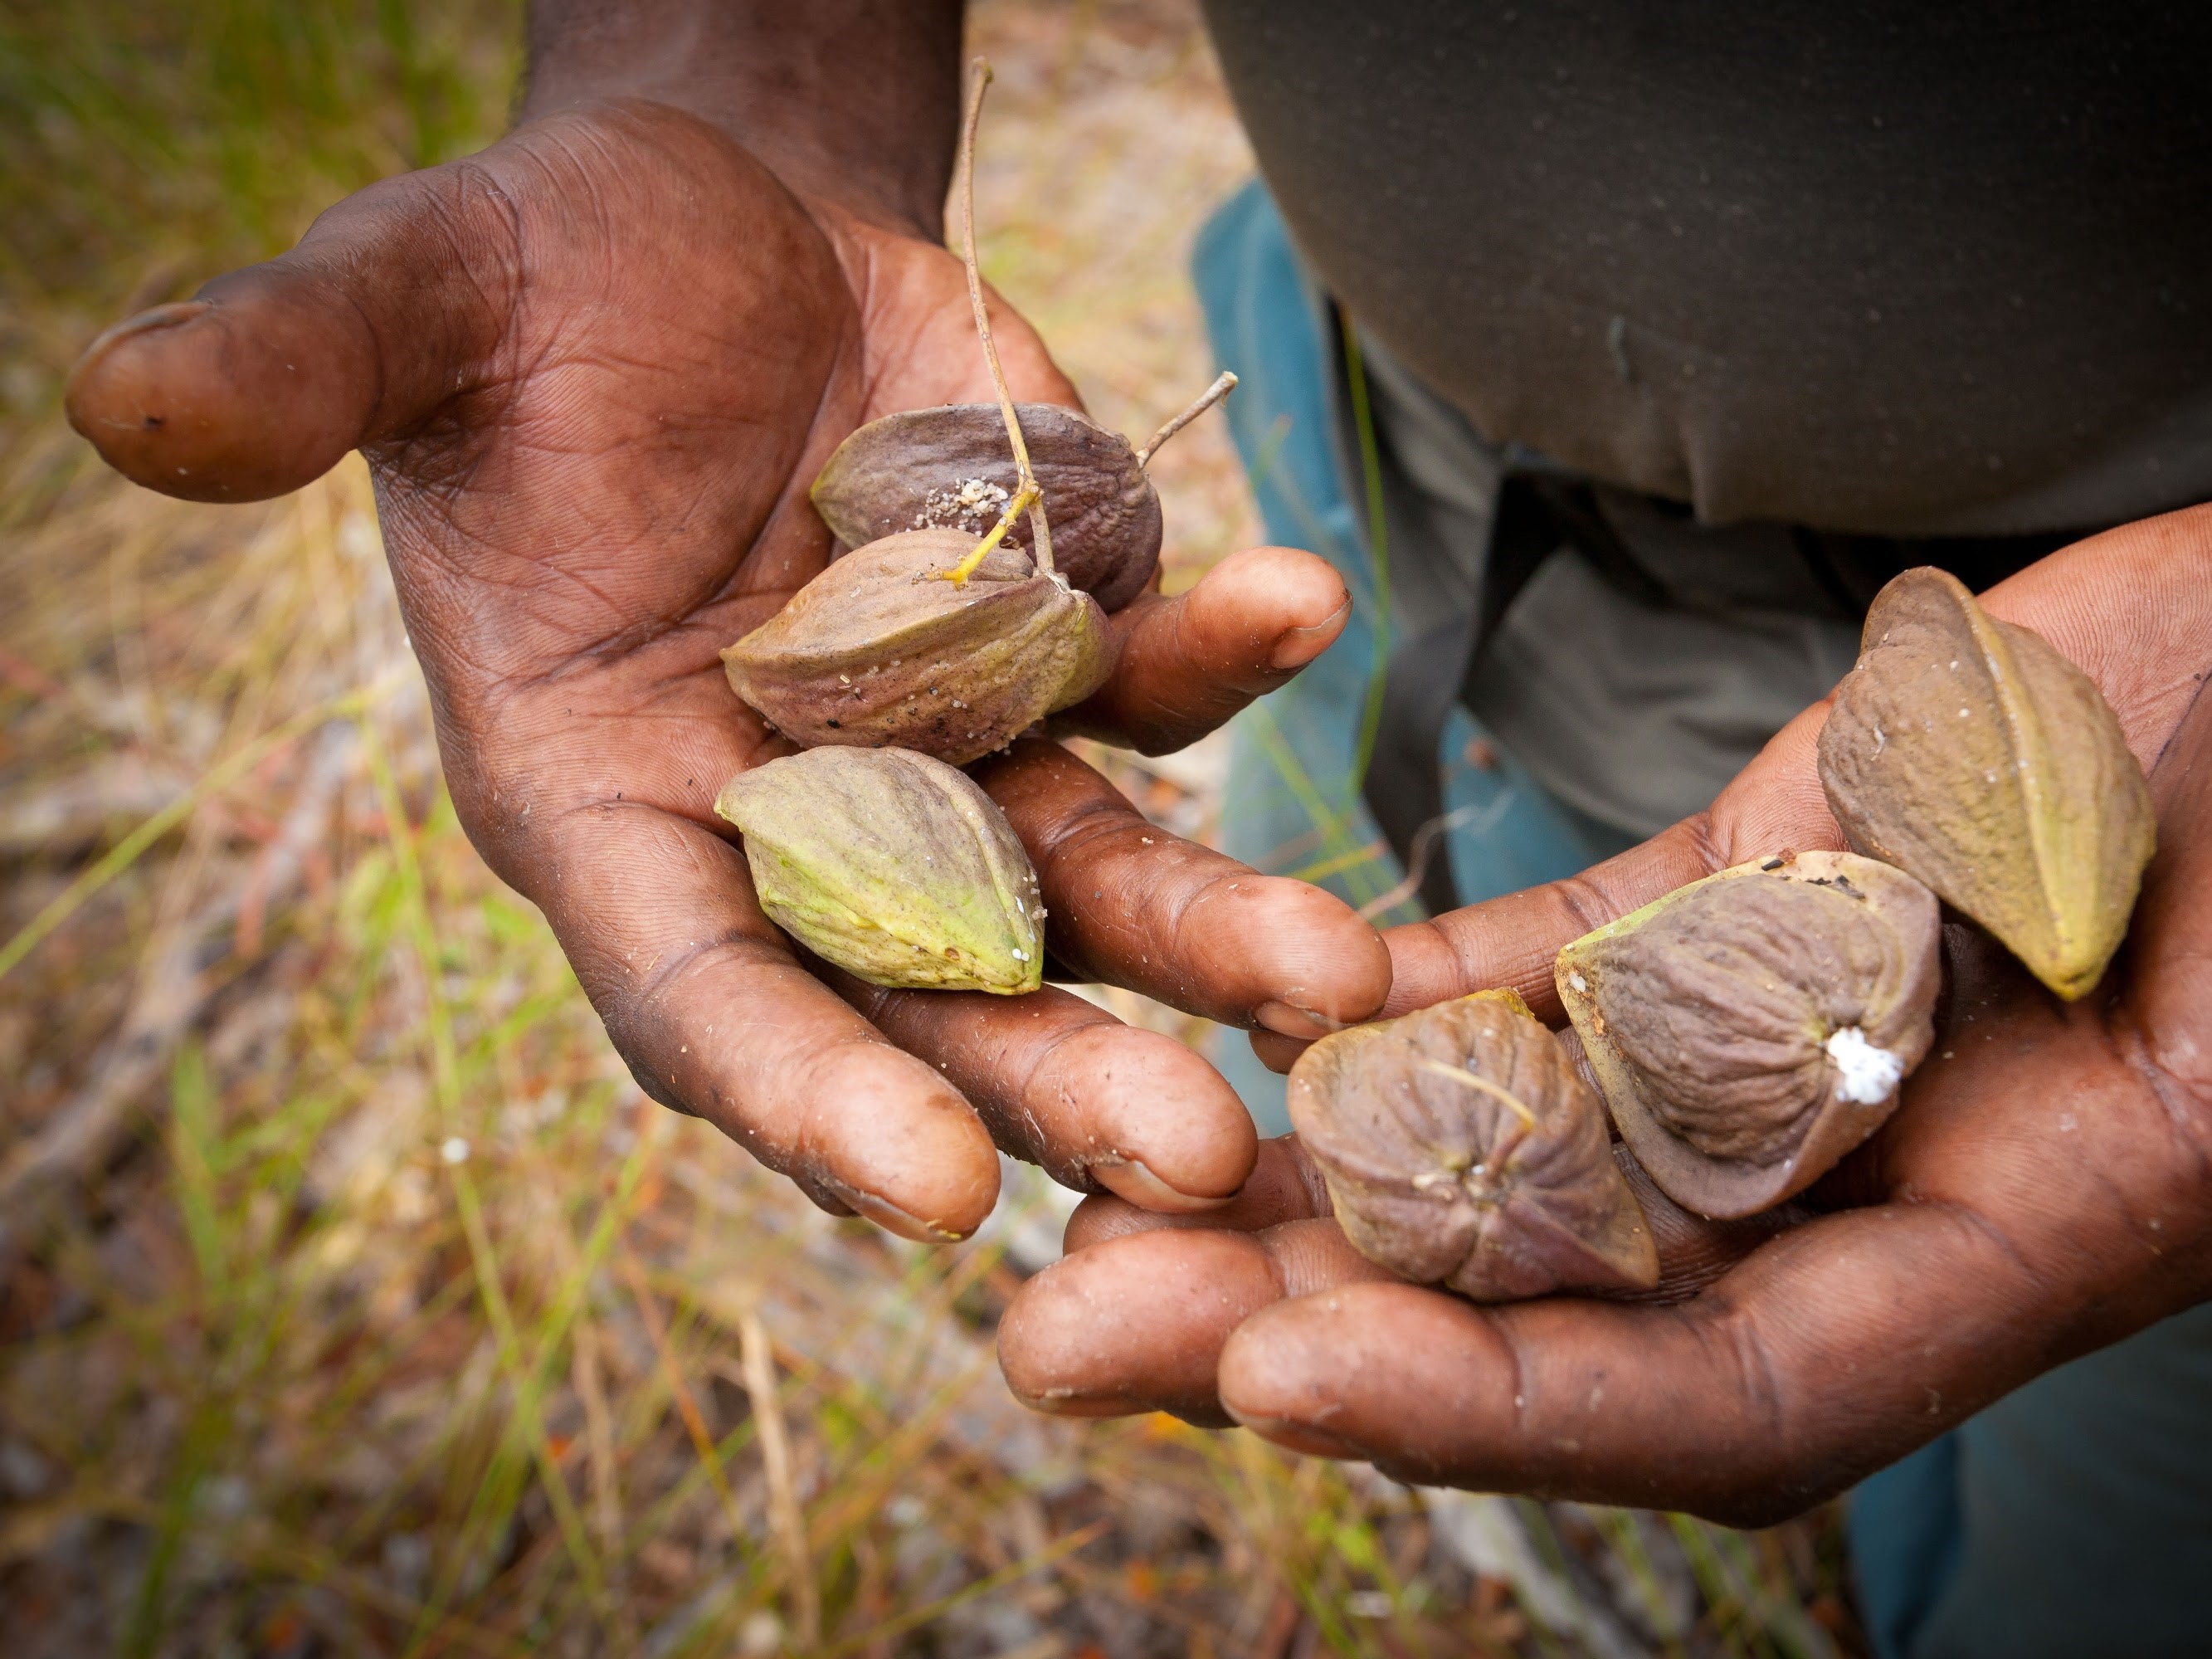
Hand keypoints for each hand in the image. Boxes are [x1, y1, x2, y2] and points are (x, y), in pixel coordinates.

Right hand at [64, 86, 1385, 1239]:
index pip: (701, 991)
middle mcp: (789, 818)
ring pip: (1084, 882)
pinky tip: (1298, 599)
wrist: (713, 219)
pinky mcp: (1056, 648)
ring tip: (1332, 977)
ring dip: (1208, 933)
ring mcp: (946, 748)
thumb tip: (115, 395)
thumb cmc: (535, 286)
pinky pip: (1151, 679)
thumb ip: (300, 370)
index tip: (931, 1193)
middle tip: (1199, 1159)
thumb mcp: (417, 305)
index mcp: (611, 804)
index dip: (807, 1096)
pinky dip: (1223, 654)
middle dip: (1056, 1073)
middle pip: (930, 988)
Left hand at [999, 507, 2211, 1524]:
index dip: (1504, 1405)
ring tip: (1080, 1208)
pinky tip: (1256, 1024)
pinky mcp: (1745, 903)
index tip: (1274, 1371)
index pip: (1730, 1385)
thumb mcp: (2134, 854)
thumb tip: (1723, 1117)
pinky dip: (1404, 1013)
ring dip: (1297, 1194)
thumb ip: (1949, 1005)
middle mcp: (1879, 1169)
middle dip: (1305, 1330)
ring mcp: (1795, 1034)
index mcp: (2037, 1223)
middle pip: (1565, 1307)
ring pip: (1518, 1157)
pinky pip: (1546, 980)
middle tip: (1063, 1340)